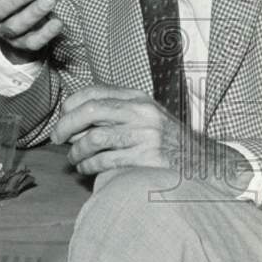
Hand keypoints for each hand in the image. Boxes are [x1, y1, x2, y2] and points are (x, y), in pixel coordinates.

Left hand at [51, 86, 253, 194]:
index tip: (62, 116)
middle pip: (89, 112)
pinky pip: (106, 161)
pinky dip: (89, 165)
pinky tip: (85, 169)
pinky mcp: (147, 159)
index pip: (94, 92)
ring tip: (73, 158)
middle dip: (66, 125)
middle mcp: (141, 112)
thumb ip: (115, 111)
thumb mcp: (145, 114)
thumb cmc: (166, 139)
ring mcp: (145, 135)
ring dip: (76, 151)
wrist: (204, 161)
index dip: (71, 104)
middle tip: (57, 138)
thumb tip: (73, 119)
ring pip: (94, 139)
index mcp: (138, 98)